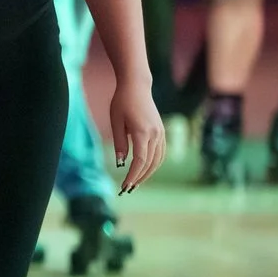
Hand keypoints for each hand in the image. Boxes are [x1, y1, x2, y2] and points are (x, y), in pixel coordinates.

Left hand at [109, 76, 165, 193]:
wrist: (137, 87)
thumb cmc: (122, 102)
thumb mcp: (116, 122)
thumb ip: (120, 143)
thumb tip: (122, 164)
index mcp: (143, 132)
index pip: (140, 161)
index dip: (133, 176)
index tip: (124, 186)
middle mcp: (156, 134)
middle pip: (150, 163)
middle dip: (139, 178)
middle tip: (127, 189)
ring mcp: (161, 133)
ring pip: (158, 160)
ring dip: (148, 173)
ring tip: (135, 183)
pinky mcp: (161, 131)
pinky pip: (160, 152)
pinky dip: (154, 164)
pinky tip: (144, 170)